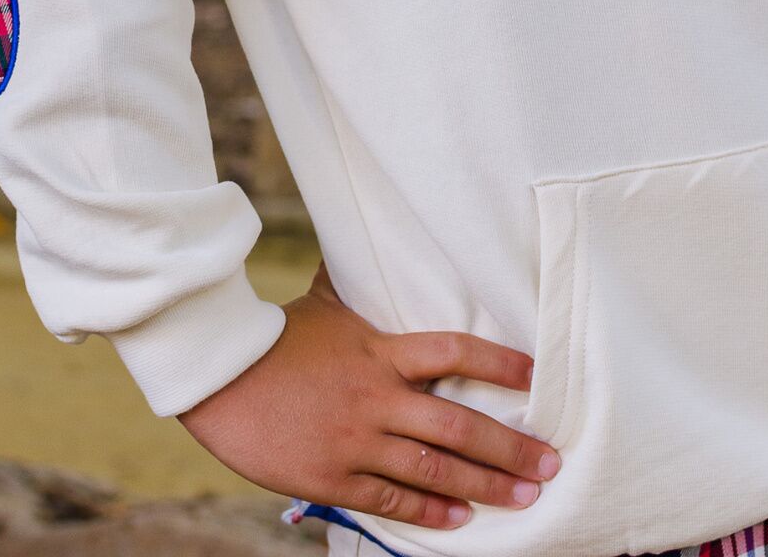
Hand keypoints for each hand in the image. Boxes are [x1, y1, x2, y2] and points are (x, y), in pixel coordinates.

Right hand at [175, 257, 561, 531]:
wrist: (217, 375)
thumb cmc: (272, 336)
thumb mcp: (322, 306)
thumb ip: (356, 293)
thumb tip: (369, 248)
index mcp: (379, 350)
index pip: (454, 352)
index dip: (500, 364)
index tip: (535, 377)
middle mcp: (376, 397)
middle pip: (459, 425)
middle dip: (511, 447)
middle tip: (551, 463)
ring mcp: (356, 440)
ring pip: (435, 470)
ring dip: (486, 485)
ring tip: (526, 497)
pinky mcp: (331, 476)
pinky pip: (392, 500)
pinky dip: (431, 510)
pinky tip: (460, 519)